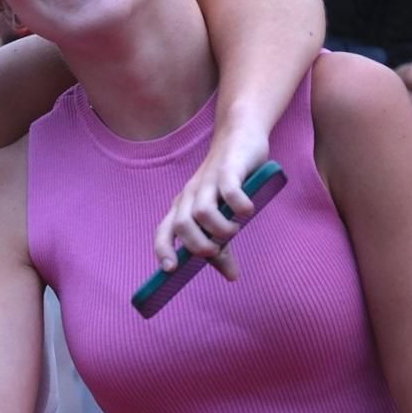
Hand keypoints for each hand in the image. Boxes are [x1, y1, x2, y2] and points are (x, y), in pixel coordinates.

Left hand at [154, 119, 268, 281]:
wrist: (240, 136)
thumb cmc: (229, 183)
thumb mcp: (224, 218)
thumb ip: (224, 248)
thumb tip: (232, 276)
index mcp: (183, 207)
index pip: (163, 231)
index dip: (164, 250)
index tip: (170, 269)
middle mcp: (191, 195)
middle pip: (182, 225)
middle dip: (198, 245)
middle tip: (217, 250)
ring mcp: (208, 181)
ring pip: (202, 212)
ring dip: (220, 229)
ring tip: (234, 229)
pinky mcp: (228, 169)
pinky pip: (229, 191)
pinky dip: (238, 205)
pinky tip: (247, 209)